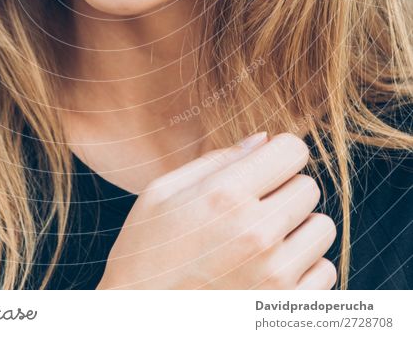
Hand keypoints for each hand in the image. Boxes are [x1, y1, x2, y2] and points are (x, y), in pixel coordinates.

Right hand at [96, 132, 336, 288]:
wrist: (136, 322)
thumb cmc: (144, 253)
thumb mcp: (163, 192)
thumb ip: (217, 160)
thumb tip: (263, 140)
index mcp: (225, 196)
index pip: (293, 150)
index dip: (280, 153)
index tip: (266, 166)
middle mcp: (257, 233)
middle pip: (309, 187)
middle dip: (285, 190)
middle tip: (255, 207)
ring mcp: (275, 277)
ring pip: (322, 229)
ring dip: (299, 229)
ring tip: (263, 240)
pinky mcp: (285, 311)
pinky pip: (325, 273)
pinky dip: (304, 269)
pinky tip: (270, 270)